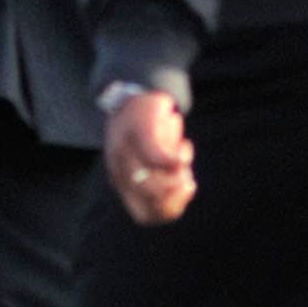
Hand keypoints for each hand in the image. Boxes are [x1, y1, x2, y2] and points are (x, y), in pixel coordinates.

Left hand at [103, 90, 196, 226]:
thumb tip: (184, 188)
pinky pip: (163, 160)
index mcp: (122, 182)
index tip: (186, 191)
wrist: (133, 91)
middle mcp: (120, 171)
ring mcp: (128, 155)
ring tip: (183, 156)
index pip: (145, 216)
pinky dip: (179, 158)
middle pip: (152, 205)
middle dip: (177, 196)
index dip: (171, 211)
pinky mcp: (140, 135)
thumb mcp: (145, 159)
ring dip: (178, 176)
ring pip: (156, 186)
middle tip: (186, 176)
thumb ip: (160, 178)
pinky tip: (184, 146)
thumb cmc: (144, 129)